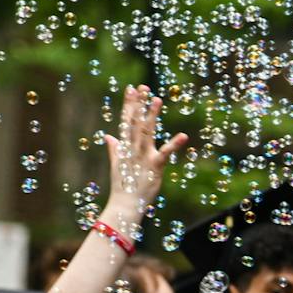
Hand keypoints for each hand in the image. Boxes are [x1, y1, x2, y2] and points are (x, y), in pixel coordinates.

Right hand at [100, 84, 187, 233]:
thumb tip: (108, 136)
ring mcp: (143, 157)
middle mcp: (133, 149)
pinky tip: (183, 135)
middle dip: (138, 104)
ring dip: (152, 116)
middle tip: (143, 86)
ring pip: (147, 133)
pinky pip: (165, 154)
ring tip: (157, 99)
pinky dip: (174, 144)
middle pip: (135, 123)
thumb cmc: (122, 187)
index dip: (129, 105)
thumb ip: (114, 149)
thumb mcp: (117, 165)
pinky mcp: (154, 167)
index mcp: (125, 148)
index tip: (131, 89)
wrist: (124, 206)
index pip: (126, 122)